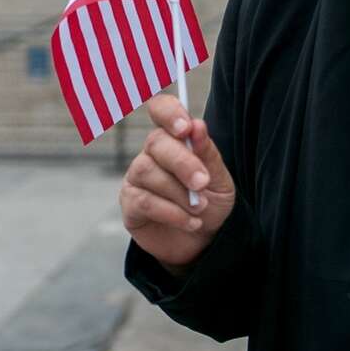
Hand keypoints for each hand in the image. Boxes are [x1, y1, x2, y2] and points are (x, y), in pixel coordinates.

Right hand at [120, 94, 236, 274]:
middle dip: (183, 162)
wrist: (203, 241)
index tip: (186, 128)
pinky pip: (144, 200)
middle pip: (156, 142)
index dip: (169, 112)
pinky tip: (191, 222)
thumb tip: (197, 125)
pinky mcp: (130, 204)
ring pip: (148, 171)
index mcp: (174, 139)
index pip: (161, 109)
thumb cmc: (211, 202)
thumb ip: (208, 154)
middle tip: (203, 183)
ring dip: (179, 192)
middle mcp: (151, 153)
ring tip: (200, 208)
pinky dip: (172, 212)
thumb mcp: (220, 179)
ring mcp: (137, 178)